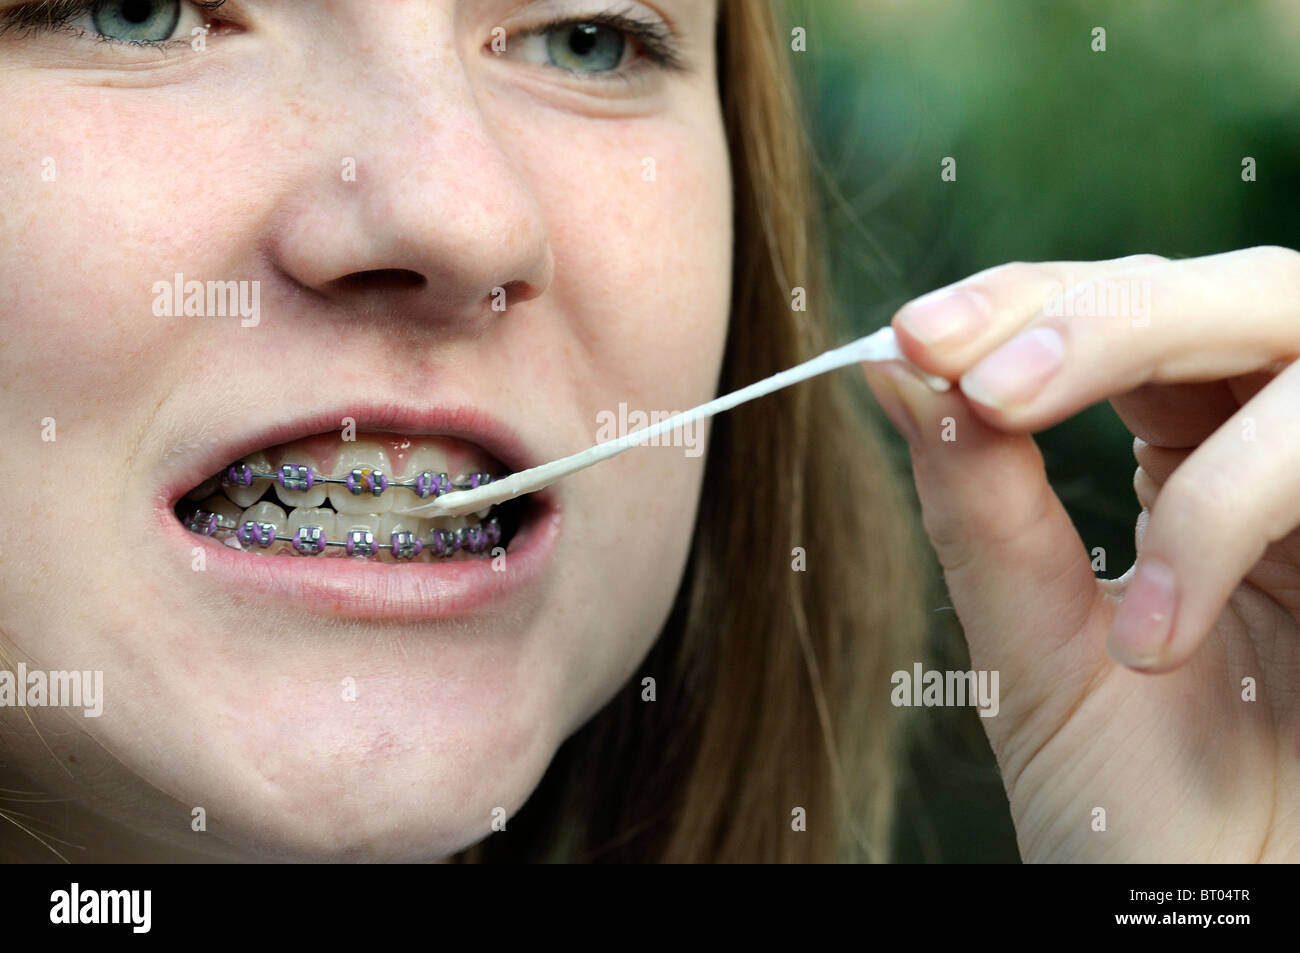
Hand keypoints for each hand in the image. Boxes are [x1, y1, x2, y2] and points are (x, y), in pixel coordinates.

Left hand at [862, 247, 1299, 861]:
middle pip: (1219, 290)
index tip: (913, 334)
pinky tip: (1156, 638)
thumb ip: (979, 502)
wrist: (1230, 922)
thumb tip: (896, 366)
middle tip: (979, 374)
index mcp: (1194, 451)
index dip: (1021, 301)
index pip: (1116, 315)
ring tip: (1027, 446)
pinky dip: (1231, 508)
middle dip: (1091, 312)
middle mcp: (1284, 446)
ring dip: (1149, 367)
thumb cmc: (1145, 809)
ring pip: (1290, 321)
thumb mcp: (1037, 645)